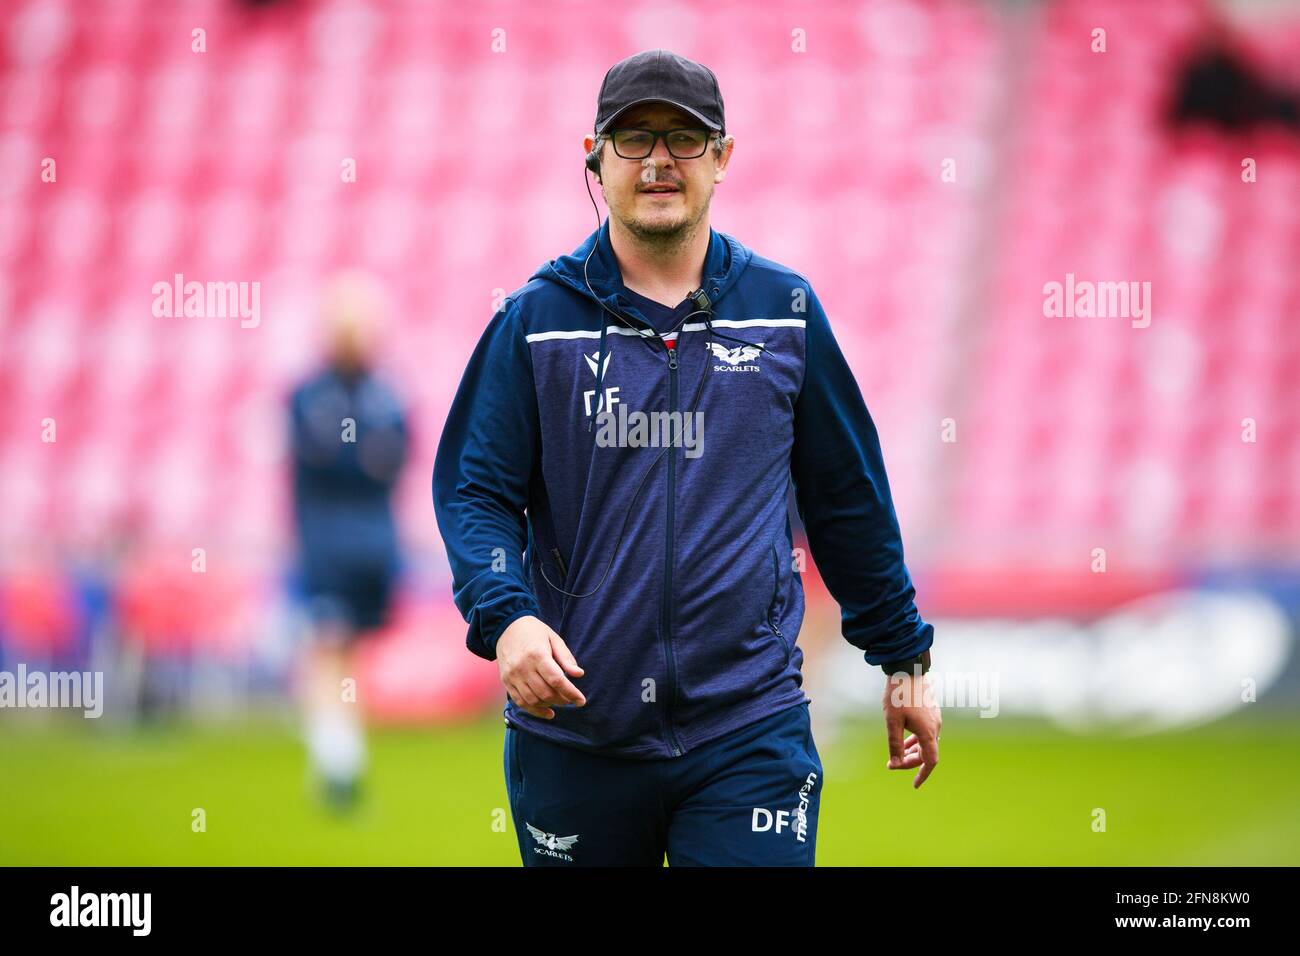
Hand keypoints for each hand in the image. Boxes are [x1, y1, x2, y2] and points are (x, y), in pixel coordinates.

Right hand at [496, 616, 585, 719]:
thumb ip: (566, 658)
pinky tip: (548, 712)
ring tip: (560, 702)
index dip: (571, 693)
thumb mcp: (554, 639)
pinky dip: (535, 710)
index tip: (581, 700)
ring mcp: (512, 676)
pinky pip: (520, 702)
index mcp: (537, 654)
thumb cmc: (534, 632)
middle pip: (545, 692)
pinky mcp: (506, 681)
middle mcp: (523, 667)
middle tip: (571, 699)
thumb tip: (579, 674)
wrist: (506, 627)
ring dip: (550, 705)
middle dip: (562, 699)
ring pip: (533, 700)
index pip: (556, 680)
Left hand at [881, 670, 940, 787]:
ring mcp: (935, 719)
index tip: (914, 785)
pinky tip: (903, 740)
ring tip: (895, 756)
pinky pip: (925, 733)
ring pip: (926, 743)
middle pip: (926, 753)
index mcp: (928, 732)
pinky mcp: (931, 712)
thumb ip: (894, 745)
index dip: (922, 775)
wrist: (908, 669)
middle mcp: (935, 727)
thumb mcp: (892, 722)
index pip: (930, 761)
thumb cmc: (898, 695)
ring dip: (912, 751)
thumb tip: (895, 764)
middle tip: (891, 763)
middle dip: (909, 762)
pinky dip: (915, 740)